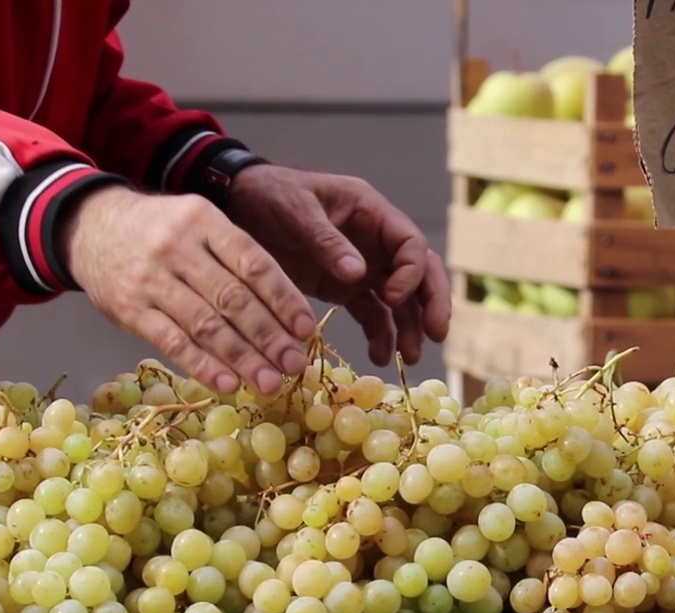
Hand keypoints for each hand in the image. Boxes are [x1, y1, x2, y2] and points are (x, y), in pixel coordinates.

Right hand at [62, 186, 316, 394]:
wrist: (89, 225)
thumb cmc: (163, 232)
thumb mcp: (201, 226)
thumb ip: (239, 261)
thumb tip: (289, 313)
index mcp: (205, 222)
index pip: (254, 264)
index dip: (284, 299)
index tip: (305, 329)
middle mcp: (178, 248)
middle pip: (233, 299)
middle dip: (269, 337)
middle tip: (294, 365)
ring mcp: (150, 279)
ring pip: (205, 324)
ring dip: (243, 359)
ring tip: (270, 383)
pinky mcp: (129, 308)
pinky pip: (171, 342)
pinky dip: (202, 365)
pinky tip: (228, 384)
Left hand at [225, 165, 450, 365]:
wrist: (238, 204)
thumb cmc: (270, 194)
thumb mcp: (296, 210)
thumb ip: (326, 239)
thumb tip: (359, 273)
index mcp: (372, 213)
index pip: (411, 244)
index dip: (411, 272)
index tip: (392, 296)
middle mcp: (376, 241)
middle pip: (421, 273)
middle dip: (432, 304)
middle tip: (437, 335)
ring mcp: (364, 266)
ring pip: (401, 299)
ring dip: (410, 327)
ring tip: (409, 357)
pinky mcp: (346, 288)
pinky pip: (372, 313)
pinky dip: (379, 334)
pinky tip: (378, 356)